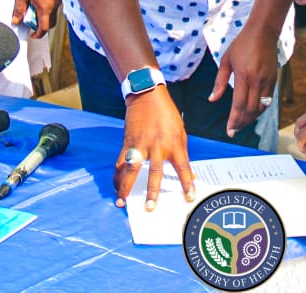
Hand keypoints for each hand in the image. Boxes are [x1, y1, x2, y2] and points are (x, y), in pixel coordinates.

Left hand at [12, 0, 61, 37]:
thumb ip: (19, 8)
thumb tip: (16, 20)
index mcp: (45, 7)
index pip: (44, 28)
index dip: (38, 34)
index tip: (33, 35)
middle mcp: (55, 5)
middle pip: (50, 23)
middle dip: (41, 26)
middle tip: (31, 20)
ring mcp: (59, 0)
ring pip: (53, 14)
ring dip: (44, 15)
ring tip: (33, 5)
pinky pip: (54, 6)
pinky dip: (47, 7)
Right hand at [115, 87, 195, 209]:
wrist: (147, 96)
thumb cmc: (167, 115)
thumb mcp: (180, 132)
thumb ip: (182, 154)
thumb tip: (190, 174)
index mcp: (174, 144)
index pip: (183, 167)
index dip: (187, 183)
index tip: (189, 197)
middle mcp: (157, 146)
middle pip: (155, 173)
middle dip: (152, 192)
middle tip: (149, 208)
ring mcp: (140, 145)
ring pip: (131, 169)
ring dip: (125, 187)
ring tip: (121, 202)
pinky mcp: (127, 143)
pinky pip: (120, 162)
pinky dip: (117, 176)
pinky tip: (116, 186)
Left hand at [210, 23, 277, 136]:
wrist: (263, 33)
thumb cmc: (241, 45)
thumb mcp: (226, 61)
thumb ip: (219, 82)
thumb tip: (212, 99)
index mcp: (244, 76)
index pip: (239, 105)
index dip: (234, 120)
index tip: (229, 131)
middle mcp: (257, 80)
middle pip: (250, 110)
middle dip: (242, 123)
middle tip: (234, 130)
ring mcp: (267, 80)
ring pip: (261, 107)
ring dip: (251, 118)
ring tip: (241, 123)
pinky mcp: (274, 79)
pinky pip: (267, 100)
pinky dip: (259, 109)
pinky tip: (251, 111)